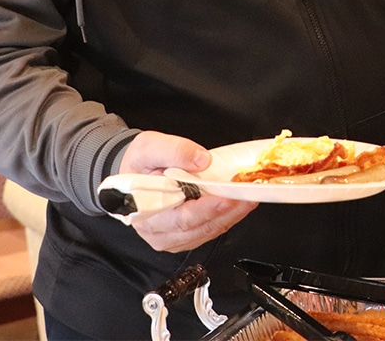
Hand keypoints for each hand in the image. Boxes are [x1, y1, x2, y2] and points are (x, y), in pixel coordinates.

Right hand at [119, 130, 257, 252]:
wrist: (134, 173)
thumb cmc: (139, 163)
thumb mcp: (149, 147)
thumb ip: (175, 151)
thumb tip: (202, 160)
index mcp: (144, 211)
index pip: (179, 218)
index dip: (206, 209)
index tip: (226, 197)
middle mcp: (157, 231)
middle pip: (199, 227)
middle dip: (228, 211)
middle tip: (248, 194)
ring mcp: (172, 237)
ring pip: (208, 231)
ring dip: (232, 215)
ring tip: (249, 196)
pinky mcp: (185, 236)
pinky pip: (210, 230)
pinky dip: (228, 217)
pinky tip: (240, 203)